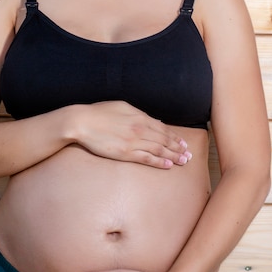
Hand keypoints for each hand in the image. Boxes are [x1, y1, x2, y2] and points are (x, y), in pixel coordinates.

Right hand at [74, 101, 191, 168]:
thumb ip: (138, 114)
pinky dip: (159, 162)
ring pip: (159, 150)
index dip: (174, 136)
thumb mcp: (121, 107)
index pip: (162, 128)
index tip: (183, 143)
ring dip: (174, 155)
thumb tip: (152, 120)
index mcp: (139, 116)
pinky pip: (147, 158)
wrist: (82, 122)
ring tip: (183, 161)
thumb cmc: (99, 113)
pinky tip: (168, 164)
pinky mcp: (125, 153)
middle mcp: (140, 129)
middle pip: (164, 140)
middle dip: (178, 147)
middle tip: (189, 155)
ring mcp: (133, 141)